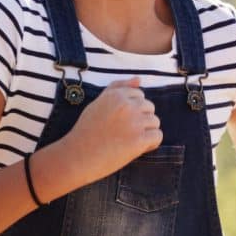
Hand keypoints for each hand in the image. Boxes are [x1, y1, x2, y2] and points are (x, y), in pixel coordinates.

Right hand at [47, 78, 161, 188]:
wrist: (78, 155)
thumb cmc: (87, 130)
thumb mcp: (98, 102)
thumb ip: (118, 88)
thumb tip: (139, 79)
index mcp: (117, 95)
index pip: (140, 95)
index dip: (133, 110)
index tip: (121, 121)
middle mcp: (127, 105)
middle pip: (150, 108)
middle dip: (141, 120)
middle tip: (123, 133)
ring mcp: (134, 122)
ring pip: (155, 122)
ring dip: (146, 132)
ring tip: (128, 141)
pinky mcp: (139, 139)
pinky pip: (158, 136)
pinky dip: (150, 144)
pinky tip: (136, 148)